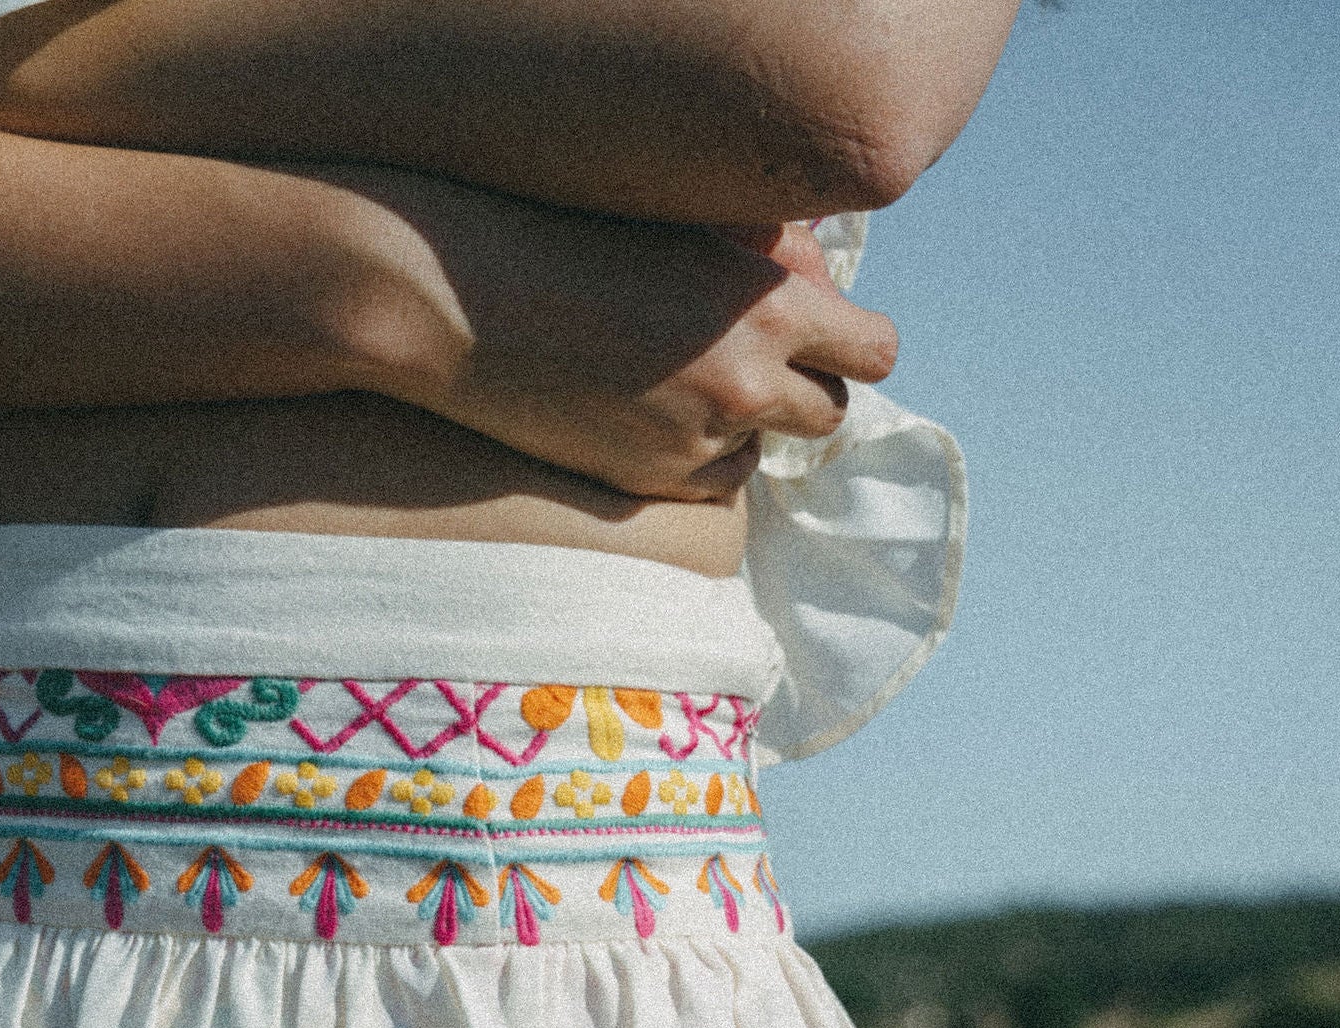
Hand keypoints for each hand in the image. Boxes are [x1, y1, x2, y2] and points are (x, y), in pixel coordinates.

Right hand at [336, 186, 898, 500]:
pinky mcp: (651, 481)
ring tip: (695, 391)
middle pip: (832, 415)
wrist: (466, 301)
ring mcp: (700, 438)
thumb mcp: (679, 233)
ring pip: (766, 454)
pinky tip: (655, 421)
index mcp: (765, 304)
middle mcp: (746, 378)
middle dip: (807, 393)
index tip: (837, 342)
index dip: (856, 347)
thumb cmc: (564, 239)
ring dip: (748, 429)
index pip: (874, 350)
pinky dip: (699, 458)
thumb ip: (751, 271)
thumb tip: (810, 297)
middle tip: (768, 372)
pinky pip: (711, 482)